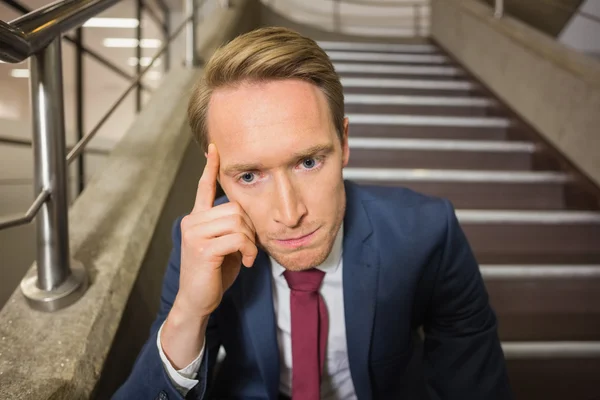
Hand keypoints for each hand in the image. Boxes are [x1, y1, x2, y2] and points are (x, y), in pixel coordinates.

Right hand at [161, 144, 256, 368]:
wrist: (197, 301)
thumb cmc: (213, 273)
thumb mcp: (223, 245)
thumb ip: (229, 227)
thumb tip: (245, 215)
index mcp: (197, 218)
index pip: (204, 187)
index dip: (211, 167)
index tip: (214, 147)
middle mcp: (192, 221)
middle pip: (234, 207)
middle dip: (249, 227)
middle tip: (249, 247)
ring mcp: (195, 233)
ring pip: (238, 221)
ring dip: (250, 241)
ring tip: (247, 256)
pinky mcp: (202, 248)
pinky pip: (238, 238)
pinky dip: (248, 250)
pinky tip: (245, 262)